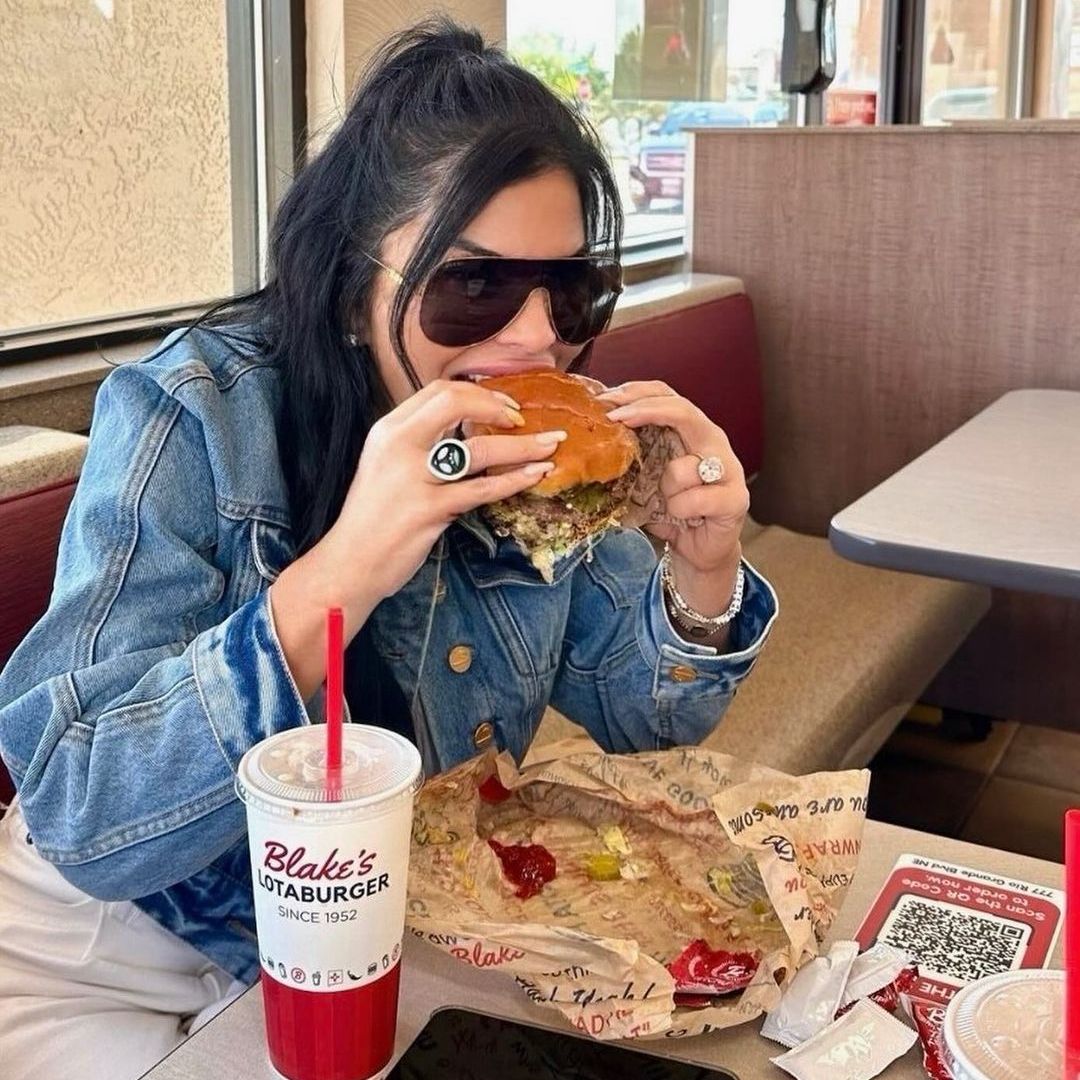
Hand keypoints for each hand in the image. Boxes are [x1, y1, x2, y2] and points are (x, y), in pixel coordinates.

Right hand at [270, 379, 564, 698]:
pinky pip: (483, 489)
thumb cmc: (373, 518)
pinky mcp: (429, 509)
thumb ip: (419, 444)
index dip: (478, 393)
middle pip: (456, 403)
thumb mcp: (386, 467)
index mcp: (388, 430)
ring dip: (523, 446)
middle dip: (498, 406)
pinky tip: (536, 475)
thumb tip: (465, 430)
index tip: (504, 407)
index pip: (438, 391)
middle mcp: (398, 445)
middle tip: (524, 421)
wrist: (350, 563)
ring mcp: (414, 477)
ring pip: (480, 449)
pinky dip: (515, 480)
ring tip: (551, 445)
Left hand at [601, 381, 748, 613]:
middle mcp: (713, 442)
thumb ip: (634, 452)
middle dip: (644, 410)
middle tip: (614, 419)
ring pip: (682, 467)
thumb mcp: (647, 476)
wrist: (698, 551)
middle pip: (682, 411)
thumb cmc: (672, 511)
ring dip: (665, 489)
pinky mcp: (735, 498)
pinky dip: (680, 510)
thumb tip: (595, 433)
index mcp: (691, 431)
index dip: (637, 391)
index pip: (667, 394)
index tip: (606, 398)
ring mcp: (728, 469)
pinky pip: (692, 499)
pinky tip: (685, 518)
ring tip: (669, 503)